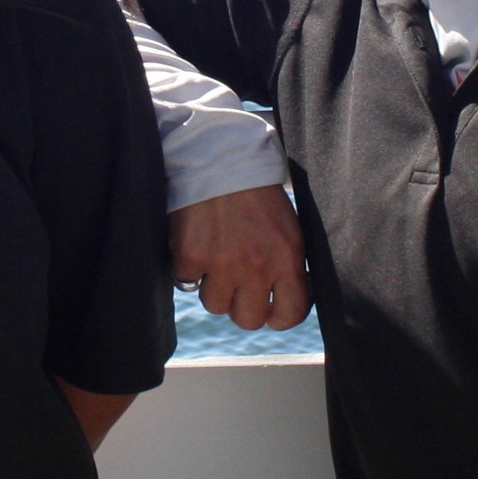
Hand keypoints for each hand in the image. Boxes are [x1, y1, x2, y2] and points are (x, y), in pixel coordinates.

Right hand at [169, 184, 310, 330]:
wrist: (221, 158)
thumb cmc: (258, 194)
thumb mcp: (288, 229)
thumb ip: (287, 265)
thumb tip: (282, 299)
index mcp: (287, 258)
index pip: (290, 314)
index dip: (280, 317)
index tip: (272, 309)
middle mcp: (256, 266)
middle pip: (249, 320)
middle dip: (243, 306)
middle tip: (240, 287)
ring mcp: (221, 263)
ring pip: (216, 305)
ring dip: (215, 288)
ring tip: (217, 261)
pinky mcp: (190, 255)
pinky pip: (187, 282)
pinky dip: (189, 269)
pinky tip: (198, 246)